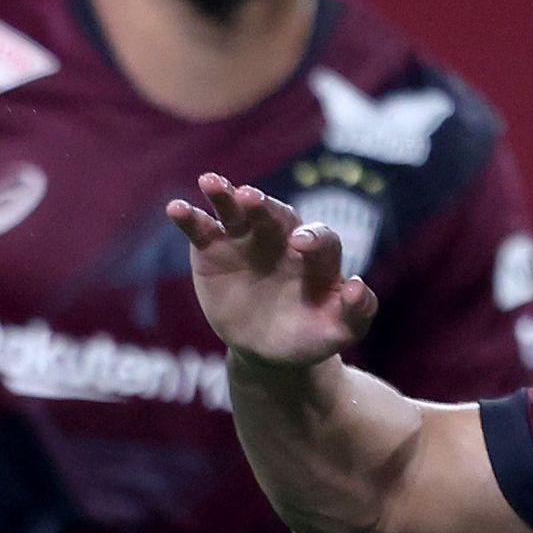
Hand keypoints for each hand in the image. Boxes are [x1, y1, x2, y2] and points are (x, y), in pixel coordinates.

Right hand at [167, 173, 378, 368]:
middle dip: (263, 206)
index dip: (313, 238)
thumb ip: (357, 312)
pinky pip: (200, 229)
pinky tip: (175, 208)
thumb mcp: (339, 332)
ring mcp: (245, 239)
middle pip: (274, 214)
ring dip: (224, 194)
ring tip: (210, 182)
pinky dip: (188, 216)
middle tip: (250, 199)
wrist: (269, 350)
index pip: (320, 237)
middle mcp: (281, 237)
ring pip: (236, 210)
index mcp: (317, 255)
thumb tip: (356, 286)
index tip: (301, 244)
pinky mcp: (213, 249)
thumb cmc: (309, 336)